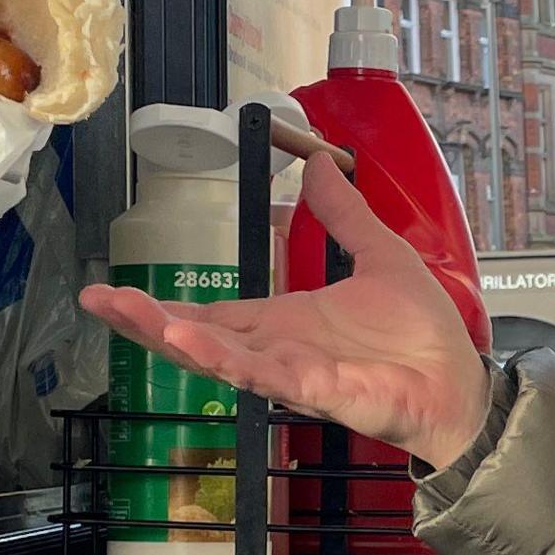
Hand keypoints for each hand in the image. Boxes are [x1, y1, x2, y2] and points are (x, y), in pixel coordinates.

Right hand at [79, 137, 491, 465]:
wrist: (459, 382)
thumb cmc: (421, 336)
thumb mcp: (378, 255)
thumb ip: (343, 215)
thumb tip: (318, 164)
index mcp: (282, 323)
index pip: (208, 312)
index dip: (161, 306)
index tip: (111, 292)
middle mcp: (275, 350)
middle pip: (195, 336)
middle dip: (143, 320)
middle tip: (95, 300)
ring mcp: (290, 372)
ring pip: (216, 355)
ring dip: (168, 336)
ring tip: (124, 312)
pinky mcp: (314, 390)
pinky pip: (260, 375)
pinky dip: (223, 359)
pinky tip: (187, 340)